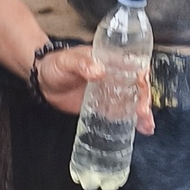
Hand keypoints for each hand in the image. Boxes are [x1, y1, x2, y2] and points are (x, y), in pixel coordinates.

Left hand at [32, 45, 154, 133]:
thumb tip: (98, 70)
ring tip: (146, 124)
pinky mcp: (104, 108)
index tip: (142, 85)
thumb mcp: (67, 60)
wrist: (42, 82)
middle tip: (142, 111)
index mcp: (110, 61)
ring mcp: (110, 93)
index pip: (133, 66)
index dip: (141, 76)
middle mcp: (114, 77)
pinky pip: (122, 115)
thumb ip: (81, 63)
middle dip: (144, 99)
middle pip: (137, 87)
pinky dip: (134, 122)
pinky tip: (143, 129)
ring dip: (143, 113)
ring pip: (133, 102)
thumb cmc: (55, 64)